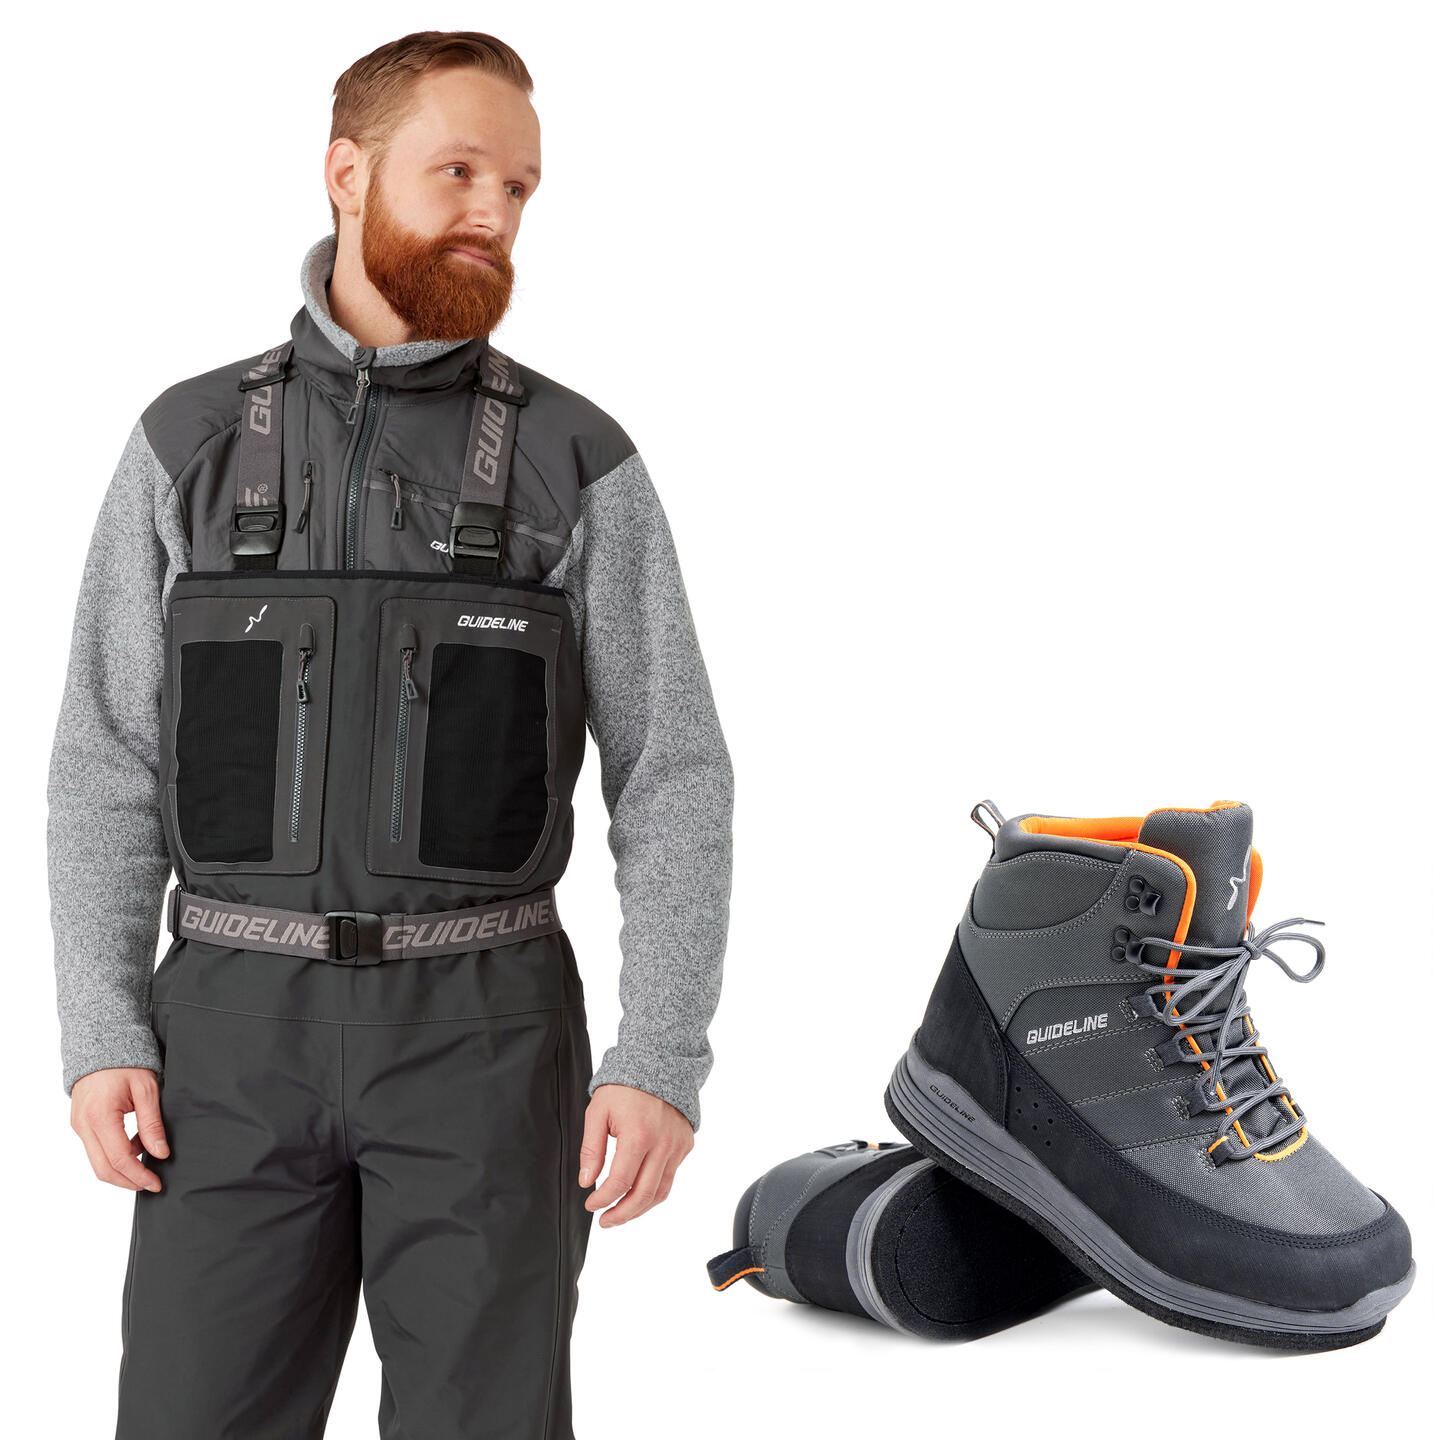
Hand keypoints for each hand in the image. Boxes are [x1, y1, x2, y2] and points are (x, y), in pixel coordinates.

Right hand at [69, 1068, 168, 1192]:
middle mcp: (83, 1126)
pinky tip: (135, 1146)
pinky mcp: (80, 1124)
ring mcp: (78, 1126)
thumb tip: (160, 1153)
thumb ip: (152, 1124)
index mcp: (99, 1117)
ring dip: (122, 1169)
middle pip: (103, 1169)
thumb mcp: (147, 1090)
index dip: (138, 1176)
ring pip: (97, 1162)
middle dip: (128, 1181)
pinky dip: (115, 1154)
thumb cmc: (126, 1062)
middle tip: (151, 1183)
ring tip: (148, 1160)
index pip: (119, 1160)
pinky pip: (96, 1149)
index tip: (156, 1183)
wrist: (101, 1043)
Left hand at [578, 1083, 693, 1226]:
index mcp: (638, 1136)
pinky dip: (653, 1192)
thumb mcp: (598, 1112)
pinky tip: (637, 1193)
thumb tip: (586, 1181)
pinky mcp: (685, 1145)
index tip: (590, 1205)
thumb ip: (591, 1149)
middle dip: (621, 1215)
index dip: (602, 1200)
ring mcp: (677, 1146)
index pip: (620, 1182)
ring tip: (620, 1214)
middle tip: (605, 1221)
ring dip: (639, 1209)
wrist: (658, 1062)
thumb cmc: (624, 1087)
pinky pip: (670, 1177)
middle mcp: (662, 1145)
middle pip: (643, 1195)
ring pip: (660, 1192)